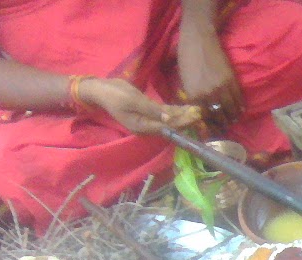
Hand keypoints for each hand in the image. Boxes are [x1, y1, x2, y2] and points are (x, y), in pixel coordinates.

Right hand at [83, 77, 201, 134]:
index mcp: (142, 127)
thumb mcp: (132, 101)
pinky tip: (186, 108)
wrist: (101, 89)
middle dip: (185, 120)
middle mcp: (147, 127)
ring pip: (169, 119)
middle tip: (199, 113)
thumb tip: (169, 119)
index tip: (194, 118)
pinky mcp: (148, 111)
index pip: (167, 127)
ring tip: (197, 110)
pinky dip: (175, 110)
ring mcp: (148, 120)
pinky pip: (164, 113)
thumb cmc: (114, 95)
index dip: (181, 123)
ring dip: (182, 115)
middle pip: (170, 125)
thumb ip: (151, 110)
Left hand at [177, 24, 242, 128]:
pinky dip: (240, 107)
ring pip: (230, 111)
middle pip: (218, 117)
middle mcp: (208, 95)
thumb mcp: (184, 80)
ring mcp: (222, 89)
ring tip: (233, 120)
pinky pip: (238, 100)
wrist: (199, 39)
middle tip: (224, 127)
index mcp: (193, 95)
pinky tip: (239, 110)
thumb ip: (192, 96)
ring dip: (232, 117)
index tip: (212, 130)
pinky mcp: (232, 82)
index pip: (203, 118)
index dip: (209, 126)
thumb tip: (199, 110)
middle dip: (222, 124)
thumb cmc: (187, 57)